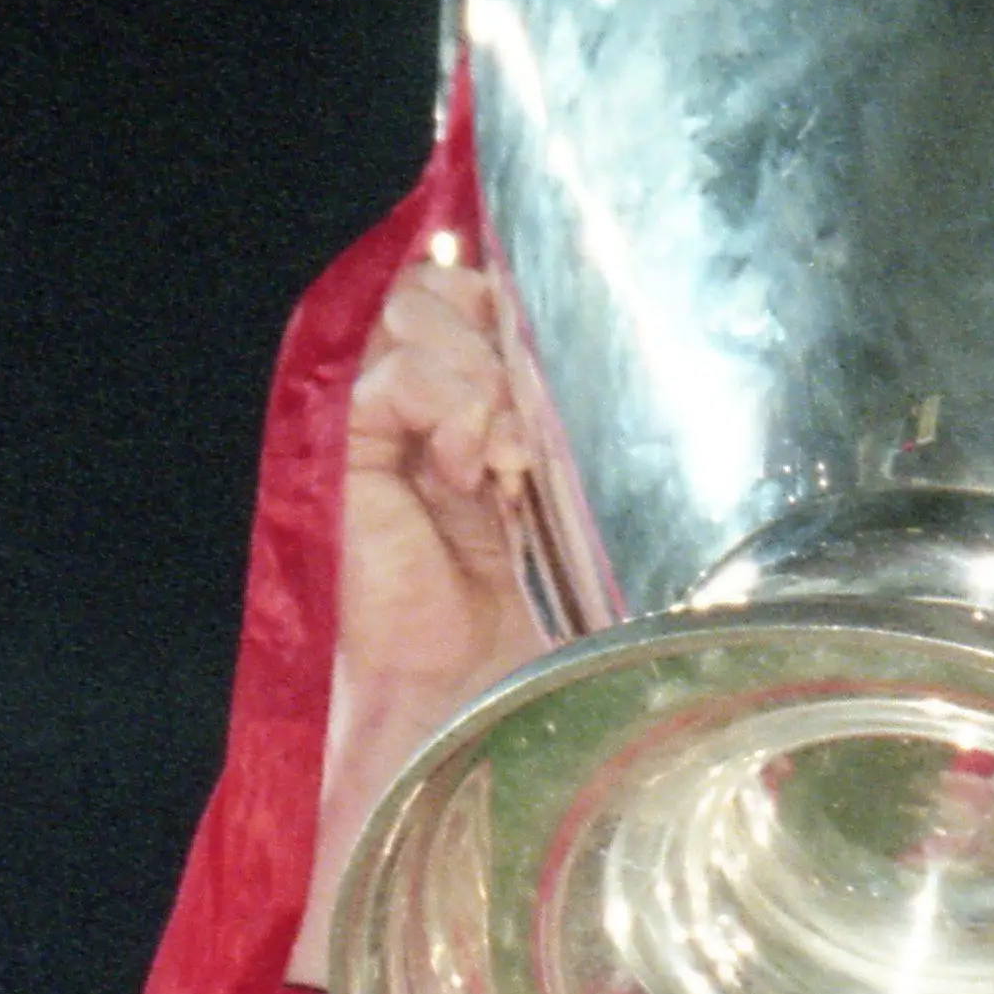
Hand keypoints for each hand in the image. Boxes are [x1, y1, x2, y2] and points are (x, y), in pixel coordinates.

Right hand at [305, 247, 549, 978]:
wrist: (476, 707)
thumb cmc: (535, 630)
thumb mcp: (583, 513)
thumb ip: (582, 434)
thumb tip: (647, 358)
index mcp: (475, 412)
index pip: (480, 294)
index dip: (520, 297)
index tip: (568, 345)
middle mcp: (422, 411)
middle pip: (442, 287)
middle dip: (502, 326)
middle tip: (539, 410)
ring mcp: (379, 433)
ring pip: (411, 314)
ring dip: (477, 364)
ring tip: (508, 450)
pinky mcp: (347, 462)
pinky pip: (384, 378)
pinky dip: (439, 397)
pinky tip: (474, 458)